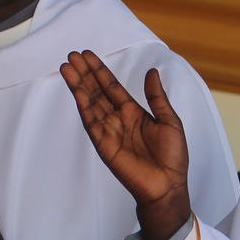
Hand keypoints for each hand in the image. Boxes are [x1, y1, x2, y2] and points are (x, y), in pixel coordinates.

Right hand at [60, 51, 191, 239]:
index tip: (87, 55)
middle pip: (97, 91)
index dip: (99, 71)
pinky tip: (77, 91)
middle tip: (72, 55)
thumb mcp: (170, 121)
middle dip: (84, 74)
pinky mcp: (104, 145)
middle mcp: (118, 119)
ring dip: (78, 86)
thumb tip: (151, 72)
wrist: (168, 184)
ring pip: (90, 104)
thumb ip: (157, 97)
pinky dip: (84, 106)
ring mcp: (109, 131)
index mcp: (133, 112)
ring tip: (67, 67)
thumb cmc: (173, 156)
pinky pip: (92, 123)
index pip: (111, 87)